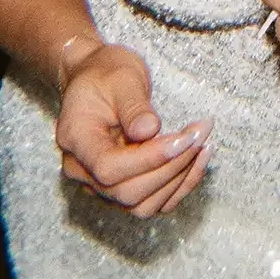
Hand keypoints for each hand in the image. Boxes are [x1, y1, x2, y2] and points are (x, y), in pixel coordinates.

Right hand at [53, 43, 212, 215]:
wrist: (96, 78)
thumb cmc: (106, 73)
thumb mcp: (122, 77)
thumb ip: (134, 106)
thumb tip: (149, 130)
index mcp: (75, 139)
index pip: (109, 167)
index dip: (149, 159)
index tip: (184, 138)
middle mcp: (82, 170)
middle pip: (127, 192)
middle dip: (172, 167)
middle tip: (201, 133)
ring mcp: (100, 185)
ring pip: (142, 204)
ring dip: (180, 178)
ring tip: (203, 143)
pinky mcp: (121, 188)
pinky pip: (153, 202)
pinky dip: (180, 186)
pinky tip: (199, 158)